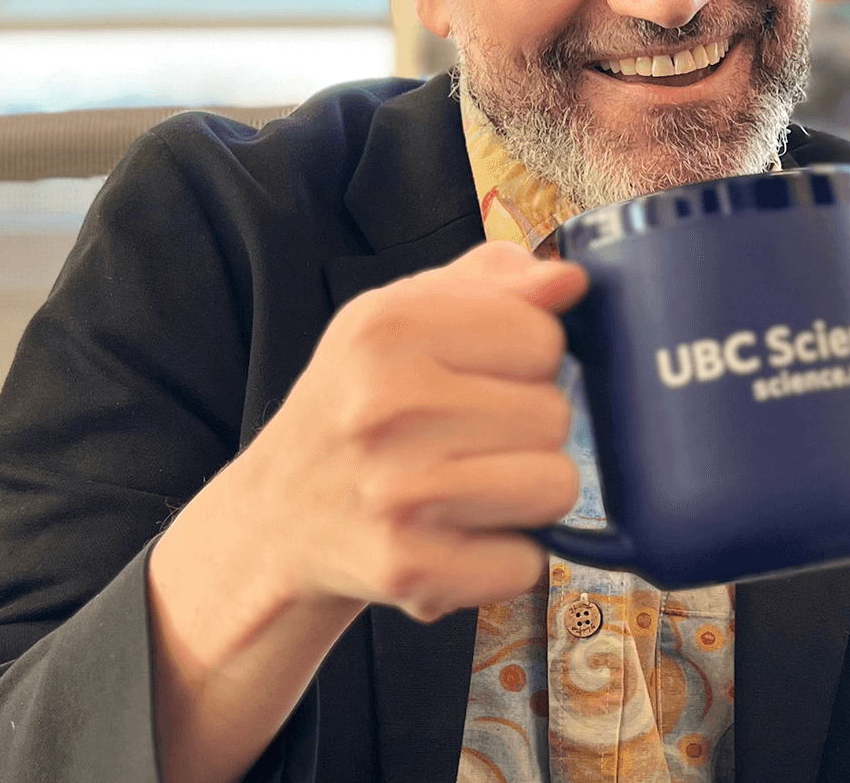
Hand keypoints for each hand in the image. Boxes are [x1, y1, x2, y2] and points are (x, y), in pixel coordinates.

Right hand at [221, 240, 586, 620]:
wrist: (279, 513)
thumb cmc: (359, 401)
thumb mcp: (401, 315)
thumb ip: (493, 281)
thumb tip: (569, 281)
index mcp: (386, 329)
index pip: (543, 337)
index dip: (527, 359)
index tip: (483, 376)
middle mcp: (385, 406)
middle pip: (555, 415)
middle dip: (528, 429)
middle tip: (470, 439)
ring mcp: (396, 492)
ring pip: (555, 487)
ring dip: (527, 494)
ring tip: (472, 486)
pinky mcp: (408, 568)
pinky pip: (526, 564)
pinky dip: (504, 560)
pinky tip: (458, 538)